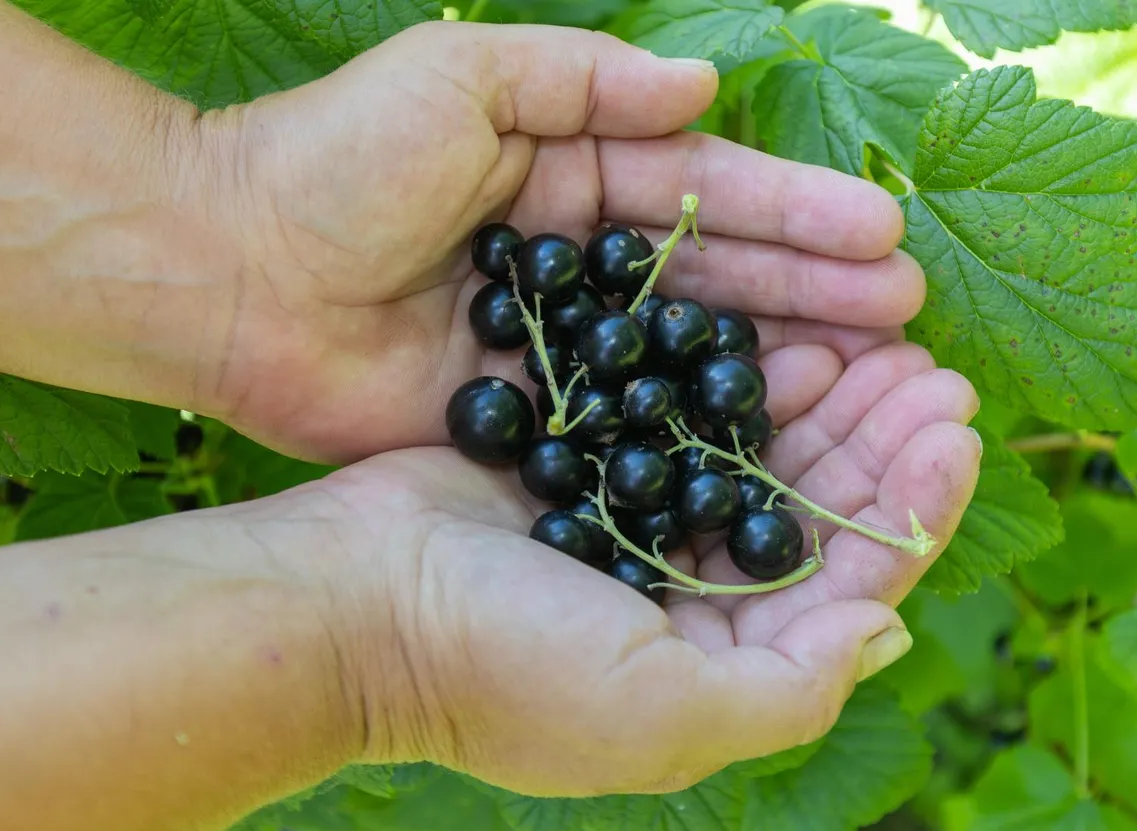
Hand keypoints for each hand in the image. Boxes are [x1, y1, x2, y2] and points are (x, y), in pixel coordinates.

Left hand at [187, 21, 923, 462]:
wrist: (226, 269)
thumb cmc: (333, 159)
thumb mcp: (462, 77)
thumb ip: (582, 79)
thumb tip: (704, 88)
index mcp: (571, 174)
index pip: (705, 195)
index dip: (795, 216)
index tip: (882, 239)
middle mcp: (577, 267)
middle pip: (715, 283)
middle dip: (813, 295)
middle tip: (910, 321)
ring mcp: (555, 351)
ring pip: (685, 361)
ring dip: (778, 367)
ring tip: (875, 379)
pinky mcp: (521, 422)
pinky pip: (623, 428)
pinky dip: (691, 437)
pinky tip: (767, 447)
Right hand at [314, 352, 978, 794]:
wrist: (355, 601)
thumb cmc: (503, 668)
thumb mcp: (659, 714)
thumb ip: (788, 687)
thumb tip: (886, 634)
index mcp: (718, 662)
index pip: (847, 584)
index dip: (911, 508)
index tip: (956, 430)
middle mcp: (688, 596)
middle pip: (812, 510)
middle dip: (879, 441)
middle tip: (933, 367)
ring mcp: (638, 524)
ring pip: (759, 455)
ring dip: (824, 401)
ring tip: (880, 338)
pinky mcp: (589, 466)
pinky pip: (688, 415)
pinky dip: (740, 381)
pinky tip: (781, 340)